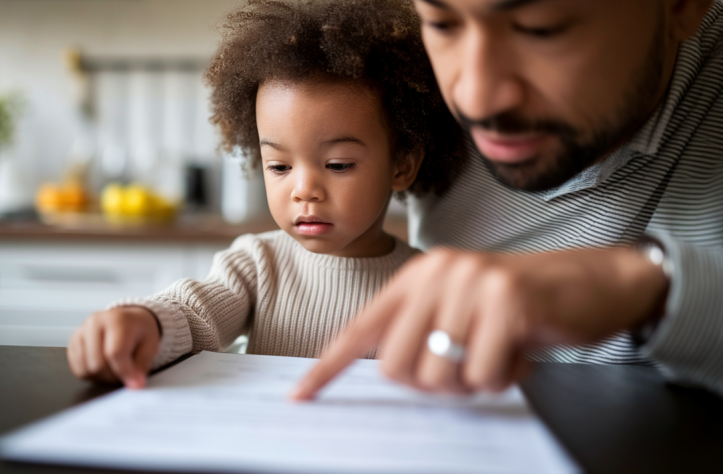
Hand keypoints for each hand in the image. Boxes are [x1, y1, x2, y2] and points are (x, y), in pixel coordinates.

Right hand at [67, 306, 160, 388]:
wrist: (129, 321)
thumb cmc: (140, 332)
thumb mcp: (150, 346)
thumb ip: (141, 367)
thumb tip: (134, 385)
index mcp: (117, 320)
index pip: (114, 353)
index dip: (124, 372)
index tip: (134, 382)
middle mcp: (95, 322)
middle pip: (97, 364)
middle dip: (112, 376)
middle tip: (124, 372)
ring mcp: (81, 331)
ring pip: (85, 369)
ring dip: (101, 376)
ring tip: (113, 367)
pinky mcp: (73, 342)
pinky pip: (77, 369)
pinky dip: (90, 374)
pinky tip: (102, 365)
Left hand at [292, 246, 667, 398]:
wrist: (592, 281)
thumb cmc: (521, 305)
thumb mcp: (462, 309)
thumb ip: (424, 333)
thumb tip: (393, 374)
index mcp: (419, 277)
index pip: (361, 329)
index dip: (329, 367)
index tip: (302, 395)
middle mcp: (438, 273)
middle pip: (398, 368)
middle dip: (432, 383)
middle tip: (468, 365)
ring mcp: (471, 284)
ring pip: (440, 377)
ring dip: (473, 381)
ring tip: (499, 352)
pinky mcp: (506, 302)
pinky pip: (483, 375)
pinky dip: (504, 377)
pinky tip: (522, 351)